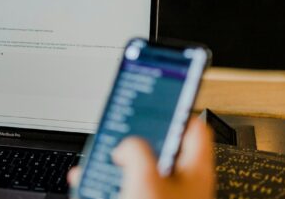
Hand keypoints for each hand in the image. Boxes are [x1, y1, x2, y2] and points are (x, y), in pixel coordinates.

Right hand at [68, 119, 214, 198]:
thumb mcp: (145, 178)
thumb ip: (135, 150)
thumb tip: (126, 146)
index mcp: (194, 170)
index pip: (193, 127)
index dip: (176, 108)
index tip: (158, 96)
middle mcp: (182, 185)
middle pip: (159, 148)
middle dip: (133, 138)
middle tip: (117, 130)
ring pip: (138, 171)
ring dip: (113, 163)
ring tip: (95, 160)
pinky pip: (126, 191)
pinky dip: (107, 185)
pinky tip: (89, 181)